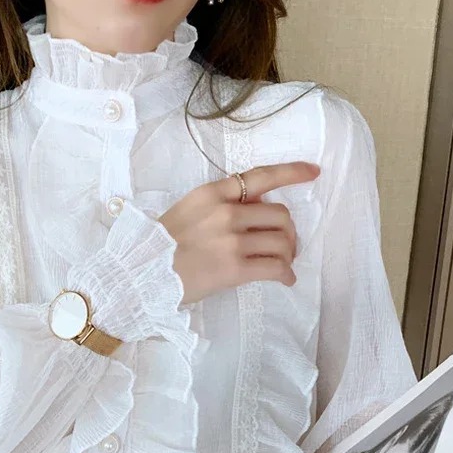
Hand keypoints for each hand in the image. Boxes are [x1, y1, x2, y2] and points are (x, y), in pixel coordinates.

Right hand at [160, 162, 320, 304]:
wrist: (139, 275)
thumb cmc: (158, 246)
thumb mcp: (186, 211)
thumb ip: (219, 205)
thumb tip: (254, 211)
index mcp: (212, 193)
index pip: (260, 176)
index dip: (292, 172)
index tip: (313, 172)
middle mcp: (226, 212)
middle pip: (280, 214)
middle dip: (289, 232)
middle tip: (285, 246)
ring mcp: (231, 240)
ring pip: (282, 241)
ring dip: (288, 254)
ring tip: (282, 264)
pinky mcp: (234, 268)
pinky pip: (275, 268)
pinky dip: (286, 275)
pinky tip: (284, 280)